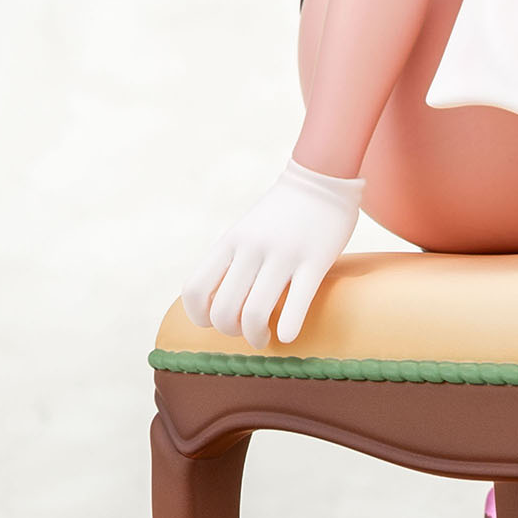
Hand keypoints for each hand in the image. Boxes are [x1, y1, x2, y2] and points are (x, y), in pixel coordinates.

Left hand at [182, 159, 365, 346]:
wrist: (322, 178)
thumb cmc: (282, 214)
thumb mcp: (244, 230)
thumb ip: (229, 260)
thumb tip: (215, 302)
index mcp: (230, 242)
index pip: (195, 290)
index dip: (199, 316)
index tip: (213, 322)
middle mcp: (251, 248)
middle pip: (224, 310)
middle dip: (231, 331)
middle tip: (245, 331)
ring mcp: (283, 254)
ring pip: (254, 312)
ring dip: (255, 336)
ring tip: (263, 339)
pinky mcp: (315, 260)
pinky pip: (297, 303)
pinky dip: (288, 328)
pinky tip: (287, 336)